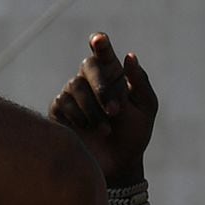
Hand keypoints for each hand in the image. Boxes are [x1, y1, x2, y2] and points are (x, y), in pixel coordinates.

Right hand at [50, 32, 156, 185]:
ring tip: (106, 129)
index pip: (104, 53)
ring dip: (94, 110)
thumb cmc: (134, 134)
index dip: (100, 44)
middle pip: (88, 67)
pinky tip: (87, 130)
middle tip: (115, 111)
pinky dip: (78, 117)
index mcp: (112, 74)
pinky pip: (63, 103)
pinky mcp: (59, 110)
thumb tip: (129, 56)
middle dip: (102, 88)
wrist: (117, 165)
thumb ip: (140, 82)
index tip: (99, 39)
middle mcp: (90, 80)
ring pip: (75, 87)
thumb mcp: (145, 109)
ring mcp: (73, 94)